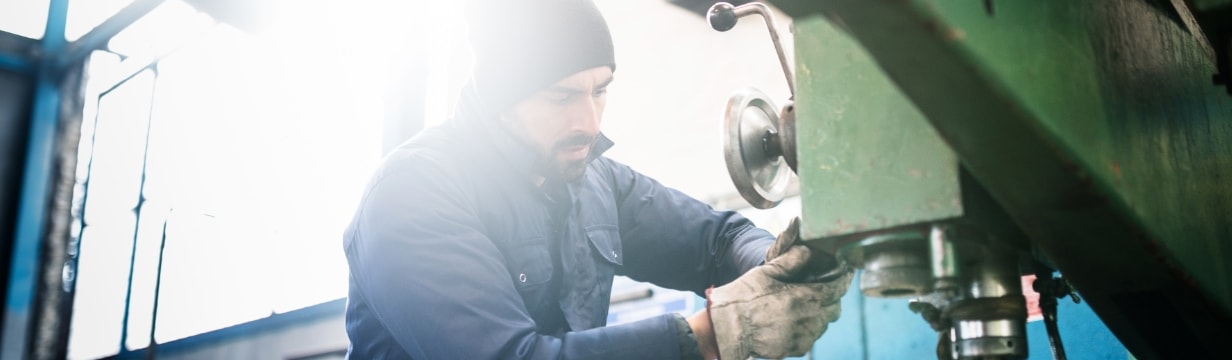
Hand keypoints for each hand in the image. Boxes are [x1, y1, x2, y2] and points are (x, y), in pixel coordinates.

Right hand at [708, 222, 853, 358]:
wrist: (728, 327)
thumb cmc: (744, 297)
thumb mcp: (766, 272)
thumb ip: (791, 261)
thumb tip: (808, 251)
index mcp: (803, 297)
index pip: (836, 289)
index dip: (843, 279)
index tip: (845, 273)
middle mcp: (807, 319)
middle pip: (834, 309)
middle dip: (831, 299)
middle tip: (821, 291)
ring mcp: (802, 337)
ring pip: (823, 325)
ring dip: (819, 315)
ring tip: (804, 307)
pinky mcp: (794, 349)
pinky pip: (810, 338)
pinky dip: (807, 330)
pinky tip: (792, 322)